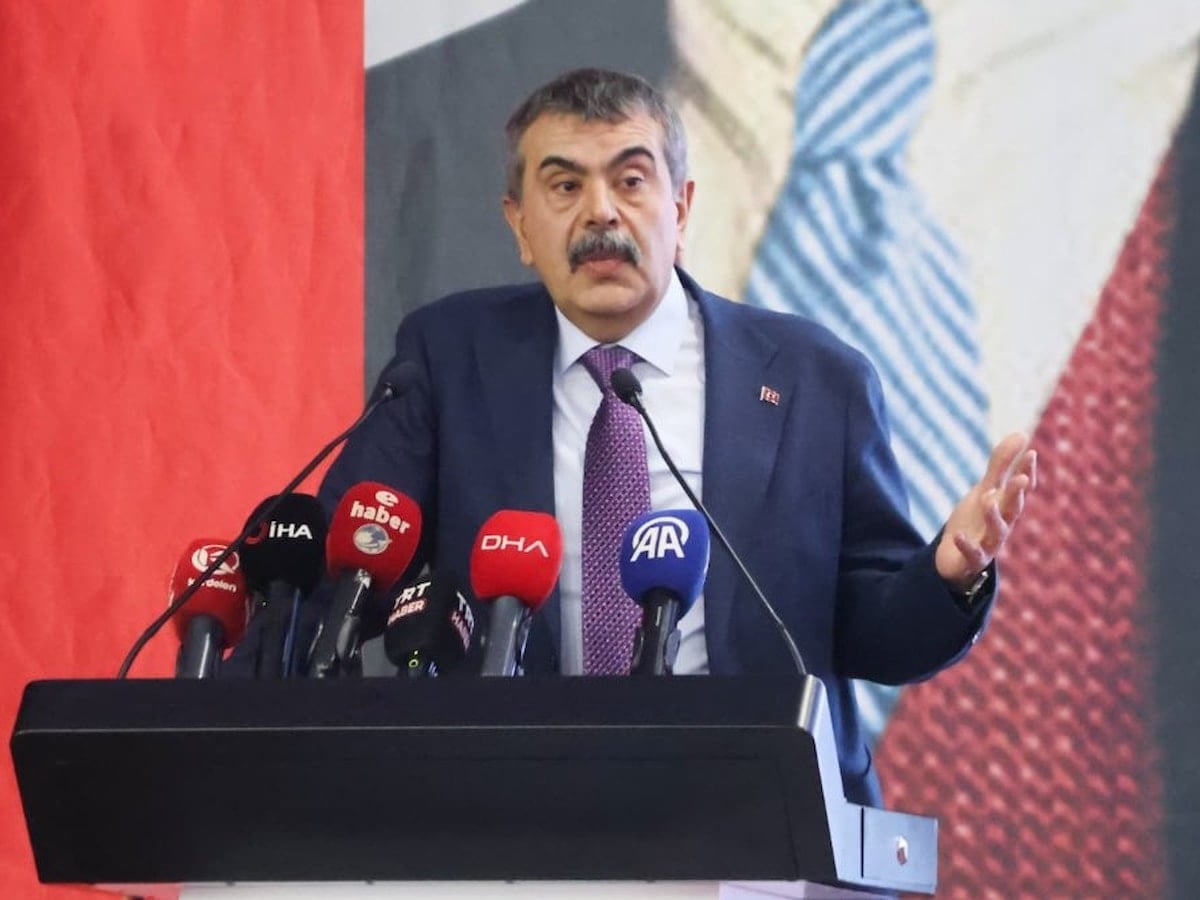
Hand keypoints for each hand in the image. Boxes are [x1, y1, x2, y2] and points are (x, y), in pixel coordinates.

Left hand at [935, 432, 1037, 590]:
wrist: (956, 556)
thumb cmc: (976, 520)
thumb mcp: (985, 489)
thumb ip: (1001, 464)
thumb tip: (1021, 433)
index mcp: (1006, 506)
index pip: (1021, 488)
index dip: (1027, 472)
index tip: (1031, 453)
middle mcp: (1003, 524)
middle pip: (1013, 508)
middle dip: (1016, 494)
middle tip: (1020, 478)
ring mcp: (989, 543)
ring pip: (997, 531)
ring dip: (993, 516)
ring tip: (986, 499)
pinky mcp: (972, 559)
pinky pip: (972, 554)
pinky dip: (967, 545)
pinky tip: (958, 535)